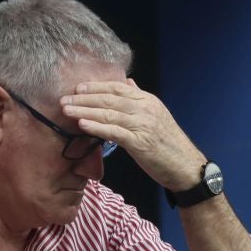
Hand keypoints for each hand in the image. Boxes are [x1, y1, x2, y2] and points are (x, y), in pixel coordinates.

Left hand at [58, 79, 205, 189]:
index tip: (78, 88)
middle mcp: (145, 108)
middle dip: (84, 98)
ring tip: (67, 110)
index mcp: (148, 101)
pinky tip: (82, 124)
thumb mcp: (156, 116)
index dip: (96, 87)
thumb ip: (140, 99)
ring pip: (108, 113)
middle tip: (64, 99)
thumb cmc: (169, 145)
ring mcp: (142, 124)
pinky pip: (113, 131)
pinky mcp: (140, 142)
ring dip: (85, 110)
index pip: (117, 88)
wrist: (186, 167)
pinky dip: (97, 126)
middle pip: (109, 98)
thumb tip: (128, 84)